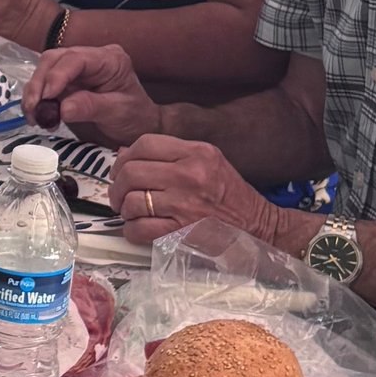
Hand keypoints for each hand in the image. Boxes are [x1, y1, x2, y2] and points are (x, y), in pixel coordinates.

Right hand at [25, 41, 158, 144]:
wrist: (138, 125)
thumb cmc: (134, 117)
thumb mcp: (116, 113)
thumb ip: (90, 107)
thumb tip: (62, 109)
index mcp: (110, 59)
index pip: (77, 58)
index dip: (57, 75)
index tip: (46, 97)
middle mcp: (91, 57)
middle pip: (55, 59)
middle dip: (39, 83)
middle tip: (33, 109)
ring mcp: (78, 67)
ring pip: (46, 69)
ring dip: (35, 91)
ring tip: (34, 116)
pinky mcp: (68, 80)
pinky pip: (46, 83)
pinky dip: (38, 98)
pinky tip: (38, 115)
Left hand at [109, 130, 279, 246]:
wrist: (258, 228)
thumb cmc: (231, 196)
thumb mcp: (208, 163)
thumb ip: (171, 156)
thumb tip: (125, 154)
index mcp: (197, 152)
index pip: (144, 144)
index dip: (124, 158)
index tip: (120, 171)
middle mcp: (190, 174)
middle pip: (132, 172)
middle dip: (117, 187)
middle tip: (119, 196)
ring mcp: (185, 204)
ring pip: (131, 201)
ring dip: (124, 211)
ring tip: (132, 214)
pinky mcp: (181, 232)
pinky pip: (138, 228)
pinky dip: (131, 231)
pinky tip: (139, 230)